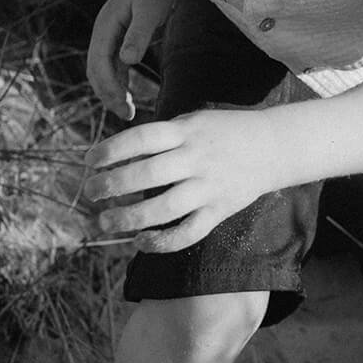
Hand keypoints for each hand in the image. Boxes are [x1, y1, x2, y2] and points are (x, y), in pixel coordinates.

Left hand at [81, 110, 274, 251]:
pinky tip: (140, 242)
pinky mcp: (220, 210)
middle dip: (112, 184)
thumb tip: (117, 152)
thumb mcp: (193, 120)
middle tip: (90, 192)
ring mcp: (209, 187)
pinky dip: (162, 242)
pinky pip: (188, 232)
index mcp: (187, 131)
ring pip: (164, 208)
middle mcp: (197, 158)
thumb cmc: (223, 131)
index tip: (89, 161)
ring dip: (129, 217)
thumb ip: (161, 135)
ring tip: (103, 221)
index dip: (111, 150)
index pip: (141, 138)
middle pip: (148, 173)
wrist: (274, 145)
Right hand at [87, 0, 178, 119]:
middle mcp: (102, 33)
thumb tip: (126, 61)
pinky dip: (116, 82)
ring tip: (127, 111)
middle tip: (127, 115)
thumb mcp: (150, 10)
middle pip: (95, 71)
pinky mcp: (118, 38)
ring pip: (101, 71)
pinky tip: (127, 96)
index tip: (124, 106)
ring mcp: (108, 36)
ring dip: (110, 91)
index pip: (100, 63)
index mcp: (105, 26)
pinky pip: (111, 66)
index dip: (109, 87)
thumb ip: (139, 35)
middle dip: (107, 94)